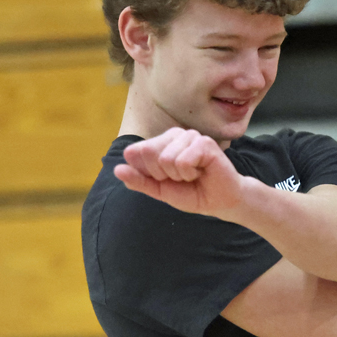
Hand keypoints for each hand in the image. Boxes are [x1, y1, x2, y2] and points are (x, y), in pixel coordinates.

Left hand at [114, 128, 245, 216]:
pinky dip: (190, 173)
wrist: (220, 202)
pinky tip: (202, 172)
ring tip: (193, 175)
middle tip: (181, 178)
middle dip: (163, 174)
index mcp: (160, 142)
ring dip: (180, 175)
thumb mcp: (160, 190)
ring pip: (166, 158)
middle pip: (148, 152)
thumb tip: (117, 170)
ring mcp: (190, 136)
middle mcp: (174, 135)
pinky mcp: (205, 143)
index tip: (167, 179)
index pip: (135, 152)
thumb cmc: (193, 193)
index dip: (149, 173)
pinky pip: (183, 161)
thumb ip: (139, 180)